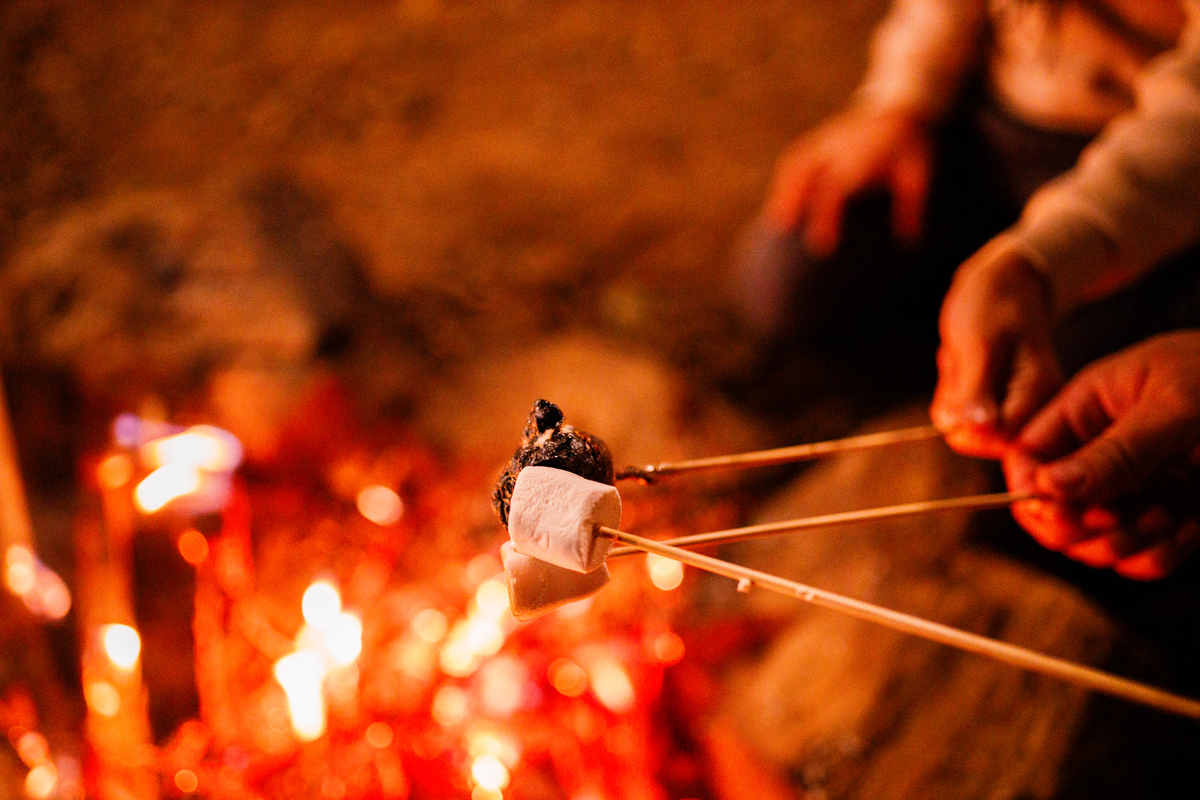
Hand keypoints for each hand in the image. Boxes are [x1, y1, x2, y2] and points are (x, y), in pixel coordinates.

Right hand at [764, 106, 932, 255]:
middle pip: (804, 172)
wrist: (897, 108)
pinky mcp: (816, 142)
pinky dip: (782, 184)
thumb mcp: (917, 175)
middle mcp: (837, 146)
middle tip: (780, 232)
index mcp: (862, 155)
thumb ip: (911, 207)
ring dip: (781, 193)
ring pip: (794, 165)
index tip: (821, 244)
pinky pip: (793, 162)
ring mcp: (823, 141)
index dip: (825, 215)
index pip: (836, 187)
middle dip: (790, 201)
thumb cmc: (907, 149)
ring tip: (774, 224)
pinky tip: (779, 207)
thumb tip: (910, 242)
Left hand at [930, 235, 1062, 457]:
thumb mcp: (981, 343)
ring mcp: (1010, 410)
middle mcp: (1031, 411)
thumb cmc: (996, 304)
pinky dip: (949, 388)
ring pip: (959, 426)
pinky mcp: (991, 406)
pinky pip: (955, 413)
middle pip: (974, 438)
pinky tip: (963, 362)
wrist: (1003, 283)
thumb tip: (974, 431)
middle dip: (957, 400)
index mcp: (1039, 397)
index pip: (999, 441)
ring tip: (968, 357)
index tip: (967, 377)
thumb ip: (977, 389)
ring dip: (951, 390)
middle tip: (968, 360)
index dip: (969, 421)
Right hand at [1002, 331, 1199, 578]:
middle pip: (1052, 509)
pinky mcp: (1168, 516)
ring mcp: (1135, 486)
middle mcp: (1101, 450)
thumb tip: (1047, 486)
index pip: (1025, 457)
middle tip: (1129, 520)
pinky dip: (1160, 558)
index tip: (1064, 514)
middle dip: (1085, 527)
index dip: (1032, 492)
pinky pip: (1139, 557)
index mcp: (1087, 408)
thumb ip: (1114, 450)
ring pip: (1094, 541)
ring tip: (1169, 519)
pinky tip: (1189, 533)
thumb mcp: (1177, 407)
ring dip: (1126, 545)